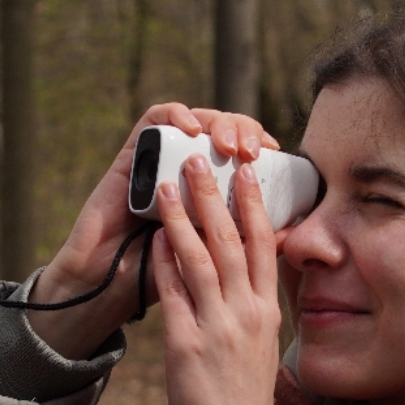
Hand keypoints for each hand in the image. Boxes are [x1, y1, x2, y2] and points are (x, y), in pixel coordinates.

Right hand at [30, 105, 279, 360]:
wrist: (111, 288)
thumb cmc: (163, 281)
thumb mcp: (215, 262)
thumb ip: (249, 246)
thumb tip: (293, 233)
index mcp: (212, 190)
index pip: (243, 151)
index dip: (262, 144)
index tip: (276, 155)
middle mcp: (188, 170)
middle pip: (224, 130)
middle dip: (244, 130)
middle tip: (253, 150)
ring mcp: (161, 160)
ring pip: (196, 120)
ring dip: (216, 122)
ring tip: (227, 143)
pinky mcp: (132, 156)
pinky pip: (153, 120)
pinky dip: (175, 115)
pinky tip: (191, 129)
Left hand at [152, 154, 281, 404]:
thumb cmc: (244, 401)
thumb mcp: (261, 348)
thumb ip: (253, 310)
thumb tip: (246, 277)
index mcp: (267, 312)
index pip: (264, 245)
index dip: (254, 204)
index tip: (247, 170)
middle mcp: (246, 313)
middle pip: (231, 240)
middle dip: (214, 194)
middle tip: (201, 157)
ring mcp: (217, 327)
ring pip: (199, 257)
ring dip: (182, 214)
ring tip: (168, 181)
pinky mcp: (186, 344)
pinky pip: (173, 292)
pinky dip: (164, 260)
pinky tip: (154, 235)